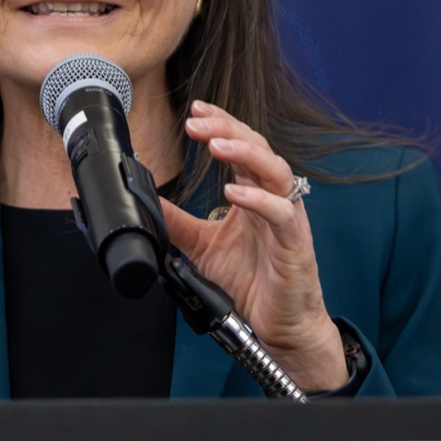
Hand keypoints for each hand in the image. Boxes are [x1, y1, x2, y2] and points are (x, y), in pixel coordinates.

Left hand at [159, 100, 348, 388]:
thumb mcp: (202, 247)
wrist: (276, 329)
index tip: (194, 111)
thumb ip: (177, 222)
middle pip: (257, 148)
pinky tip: (235, 192)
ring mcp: (286, 220)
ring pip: (275, 171)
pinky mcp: (294, 244)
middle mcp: (272, 200)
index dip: (220, 124)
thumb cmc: (249, 286)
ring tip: (214, 145)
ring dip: (245, 153)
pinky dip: (259, 200)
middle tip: (195, 122)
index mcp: (253, 196)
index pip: (240, 146)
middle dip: (226, 129)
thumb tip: (146, 201)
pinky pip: (282, 213)